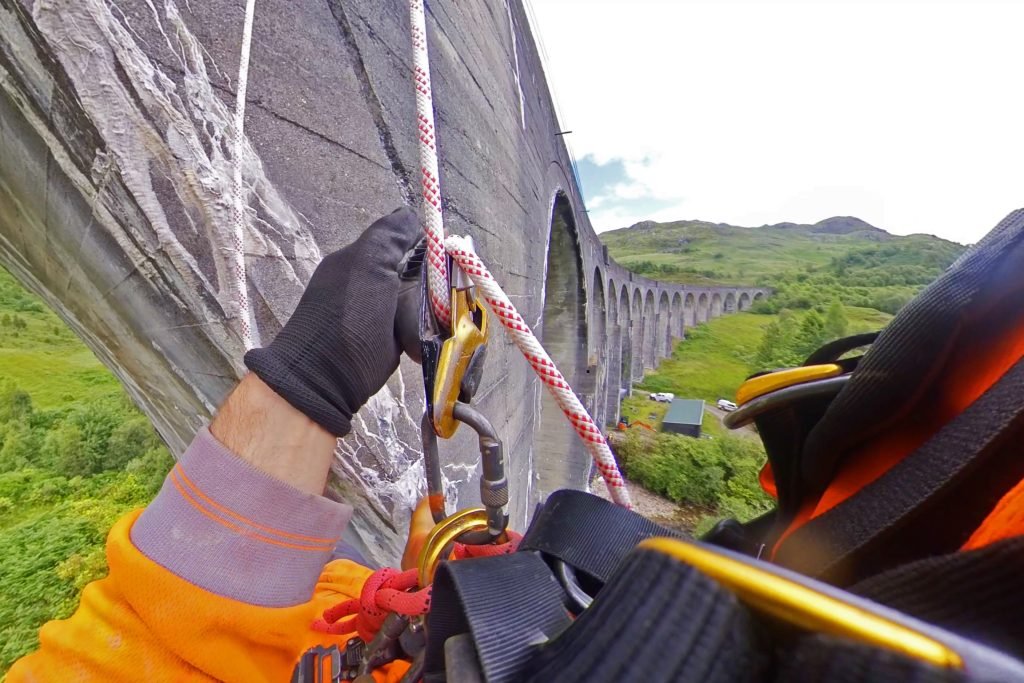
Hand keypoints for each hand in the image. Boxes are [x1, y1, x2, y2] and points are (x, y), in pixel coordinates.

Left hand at [244, 208, 421, 436]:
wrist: (324, 379)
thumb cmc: (345, 318)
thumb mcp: (366, 265)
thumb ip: (389, 236)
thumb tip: (413, 214)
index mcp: (363, 260)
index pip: (407, 242)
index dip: (430, 250)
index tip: (446, 262)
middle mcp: (374, 283)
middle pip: (422, 276)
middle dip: (433, 291)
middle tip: (432, 305)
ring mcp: (383, 315)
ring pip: (425, 305)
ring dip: (431, 318)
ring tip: (421, 333)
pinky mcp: (392, 343)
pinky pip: (420, 331)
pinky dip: (425, 337)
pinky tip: (422, 346)